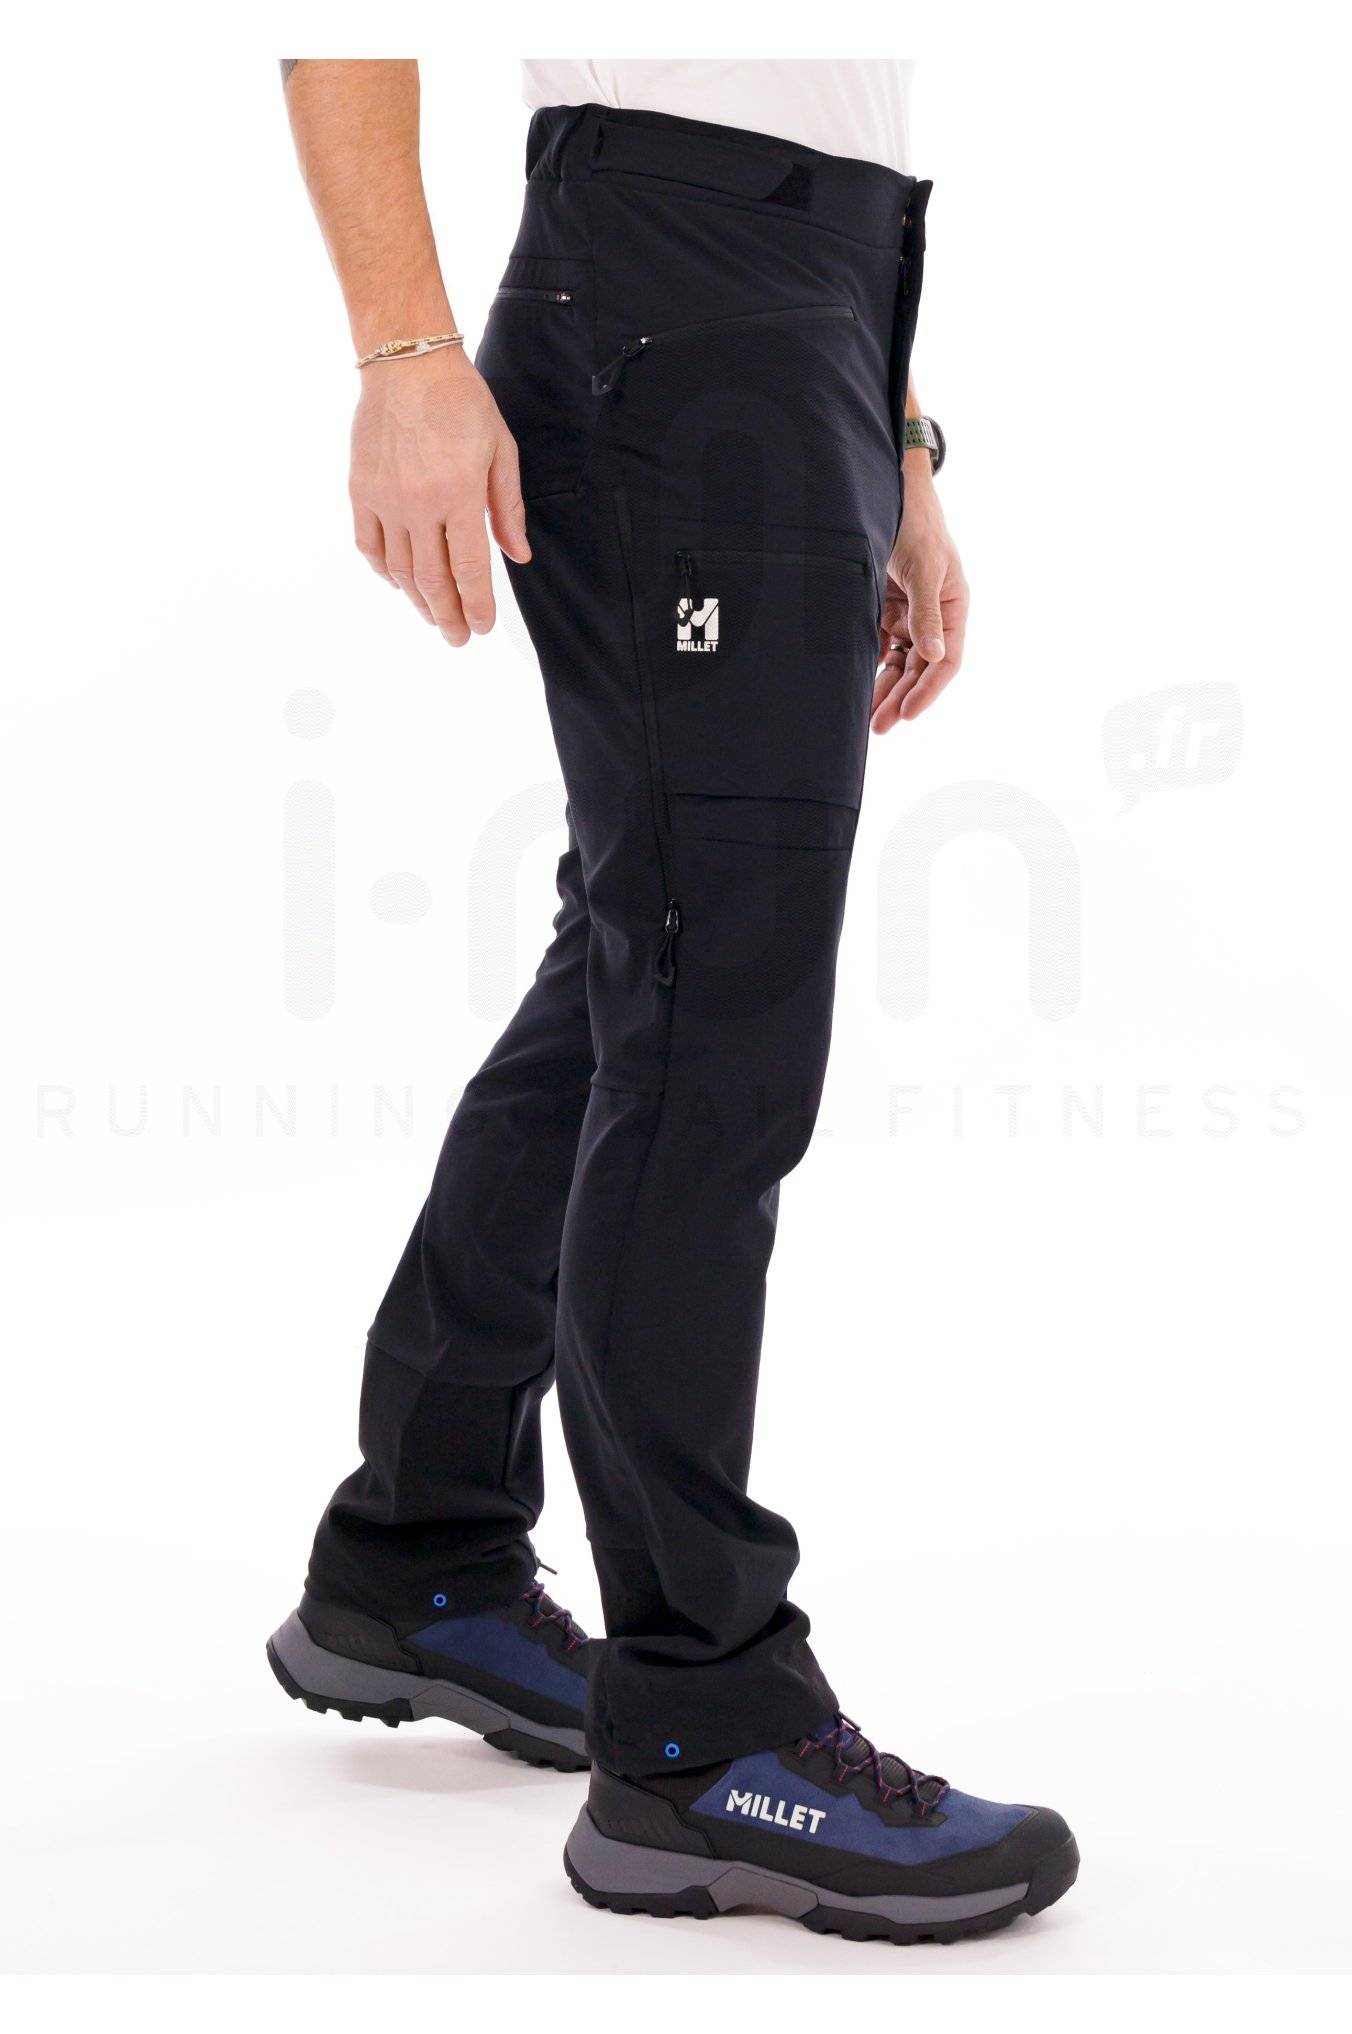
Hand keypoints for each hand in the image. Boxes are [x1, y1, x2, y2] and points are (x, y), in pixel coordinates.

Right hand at [350, 348, 530, 646]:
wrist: (406, 363)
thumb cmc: (460, 401)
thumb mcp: (500, 450)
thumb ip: (507, 507)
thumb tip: (518, 555)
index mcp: (459, 494)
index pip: (470, 569)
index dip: (477, 605)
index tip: (481, 627)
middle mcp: (420, 503)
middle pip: (433, 579)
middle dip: (448, 615)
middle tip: (457, 638)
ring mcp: (386, 500)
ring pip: (401, 570)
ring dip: (418, 600)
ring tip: (433, 616)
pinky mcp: (361, 491)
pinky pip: (370, 546)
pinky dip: (384, 571)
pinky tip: (398, 583)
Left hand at [871, 469, 968, 729]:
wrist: (890, 490)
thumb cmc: (918, 523)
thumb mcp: (926, 567)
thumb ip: (927, 613)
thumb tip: (934, 654)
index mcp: (953, 607)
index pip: (946, 661)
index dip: (928, 691)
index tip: (908, 715)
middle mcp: (933, 616)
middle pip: (919, 668)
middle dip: (900, 698)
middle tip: (879, 728)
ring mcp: (908, 613)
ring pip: (897, 662)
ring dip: (883, 689)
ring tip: (865, 718)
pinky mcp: (884, 608)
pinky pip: (877, 645)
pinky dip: (867, 666)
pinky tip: (854, 686)